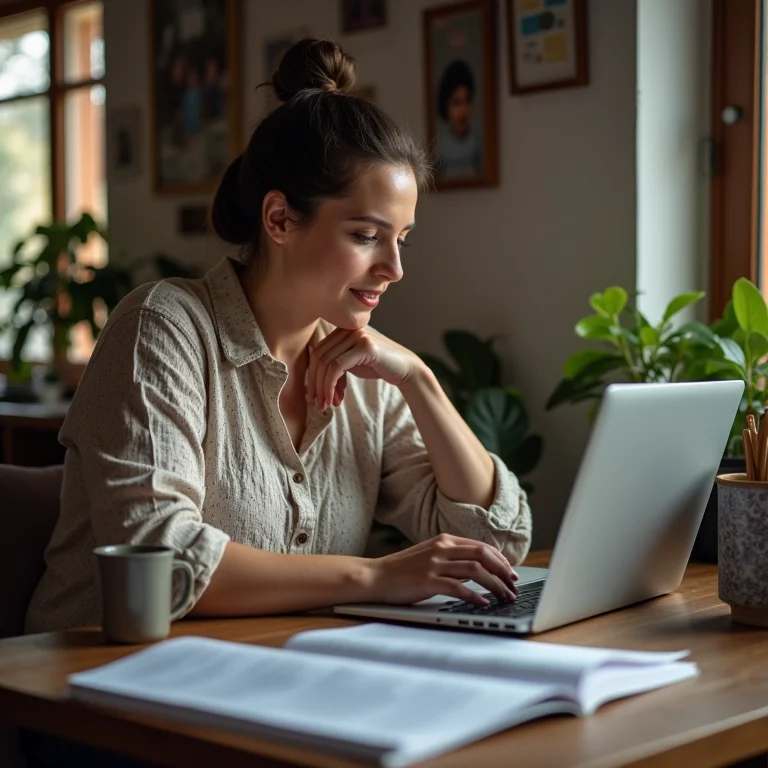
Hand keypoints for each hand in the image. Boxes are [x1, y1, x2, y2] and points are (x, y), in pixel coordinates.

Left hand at [306, 327, 420, 409]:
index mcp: (343, 330)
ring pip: (327, 362)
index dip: (313, 375)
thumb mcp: (352, 362)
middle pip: (319, 356)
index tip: (314, 395)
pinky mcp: (365, 346)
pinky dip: (331, 385)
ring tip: (326, 405)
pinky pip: (337, 367)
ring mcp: (357, 335)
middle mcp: (348, 328)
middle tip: (317, 403)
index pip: (318, 351)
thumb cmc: (379, 367)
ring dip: (323, 388)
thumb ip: (334, 363)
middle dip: (315, 383)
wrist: (406, 369)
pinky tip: (334, 399)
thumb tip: (312, 377)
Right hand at [366, 533, 518, 605]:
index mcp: (444, 540)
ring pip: (476, 571)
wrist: (375, 576)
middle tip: (514, 585)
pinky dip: (475, 596)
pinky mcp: (428, 581)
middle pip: (483, 555)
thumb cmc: (402, 570)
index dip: (500, 560)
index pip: (481, 546)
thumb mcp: (429, 556)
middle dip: (503, 571)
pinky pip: (459, 588)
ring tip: (505, 597)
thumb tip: (477, 569)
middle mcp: (442, 549)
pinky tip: (484, 603)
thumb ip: (452, 559)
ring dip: (495, 585)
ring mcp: (435, 564)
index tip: (511, 573)